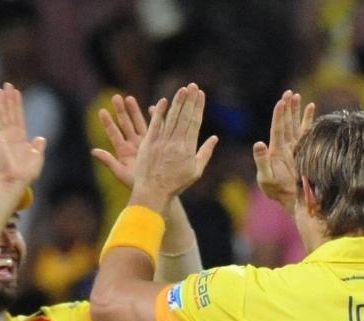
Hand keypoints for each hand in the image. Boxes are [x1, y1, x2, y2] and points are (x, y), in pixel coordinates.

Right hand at [0, 82, 45, 188]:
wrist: (18, 181)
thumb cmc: (27, 173)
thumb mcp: (37, 158)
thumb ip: (38, 147)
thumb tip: (40, 138)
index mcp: (20, 137)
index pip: (18, 117)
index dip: (17, 104)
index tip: (16, 92)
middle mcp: (10, 135)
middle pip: (9, 113)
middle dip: (8, 99)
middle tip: (6, 84)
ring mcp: (3, 137)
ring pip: (1, 116)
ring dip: (0, 103)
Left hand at [90, 93, 166, 188]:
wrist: (155, 189)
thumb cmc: (136, 184)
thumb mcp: (120, 172)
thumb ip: (108, 161)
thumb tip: (93, 151)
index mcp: (123, 151)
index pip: (113, 134)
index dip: (107, 122)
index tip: (101, 111)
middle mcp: (133, 144)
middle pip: (125, 124)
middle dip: (120, 111)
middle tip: (115, 97)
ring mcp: (144, 142)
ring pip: (138, 122)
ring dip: (134, 110)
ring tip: (128, 98)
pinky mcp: (156, 142)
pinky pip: (155, 127)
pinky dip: (154, 117)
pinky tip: (152, 107)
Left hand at [130, 84, 217, 206]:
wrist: (154, 193)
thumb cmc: (175, 184)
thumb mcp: (195, 171)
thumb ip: (205, 153)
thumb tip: (215, 138)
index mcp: (188, 148)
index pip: (195, 122)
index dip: (198, 107)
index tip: (201, 94)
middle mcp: (176, 142)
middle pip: (185, 117)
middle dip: (190, 100)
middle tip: (193, 86)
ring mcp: (162, 142)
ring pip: (172, 118)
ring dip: (178, 102)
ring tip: (183, 89)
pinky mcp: (149, 144)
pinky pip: (155, 125)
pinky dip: (159, 113)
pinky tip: (164, 101)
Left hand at [253, 90, 314, 209]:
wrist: (291, 198)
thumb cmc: (276, 190)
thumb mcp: (265, 177)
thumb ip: (261, 160)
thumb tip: (258, 143)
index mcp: (275, 150)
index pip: (277, 128)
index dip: (279, 115)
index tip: (281, 101)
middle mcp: (285, 146)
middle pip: (286, 123)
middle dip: (287, 108)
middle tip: (288, 93)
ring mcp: (295, 146)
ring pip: (295, 124)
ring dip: (296, 110)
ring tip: (297, 96)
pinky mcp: (304, 149)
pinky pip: (306, 130)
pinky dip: (308, 118)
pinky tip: (311, 106)